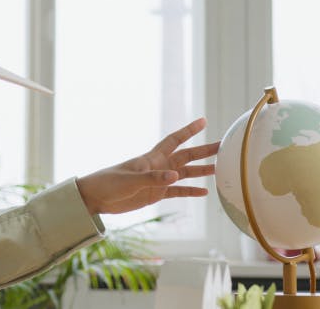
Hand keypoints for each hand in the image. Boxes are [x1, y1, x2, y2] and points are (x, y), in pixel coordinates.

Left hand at [75, 117, 218, 214]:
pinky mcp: (155, 194)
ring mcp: (158, 180)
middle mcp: (158, 167)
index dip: (189, 130)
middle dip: (203, 151)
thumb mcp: (130, 181)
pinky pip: (177, 191)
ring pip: (185, 174)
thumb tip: (176, 176)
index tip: (204, 121)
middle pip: (185, 156)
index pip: (174, 140)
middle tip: (222, 147)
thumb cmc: (109, 183)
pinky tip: (204, 193)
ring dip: (200, 171)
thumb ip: (153, 178)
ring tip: (218, 169)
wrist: (96, 197)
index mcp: (151, 158)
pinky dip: (190, 191)